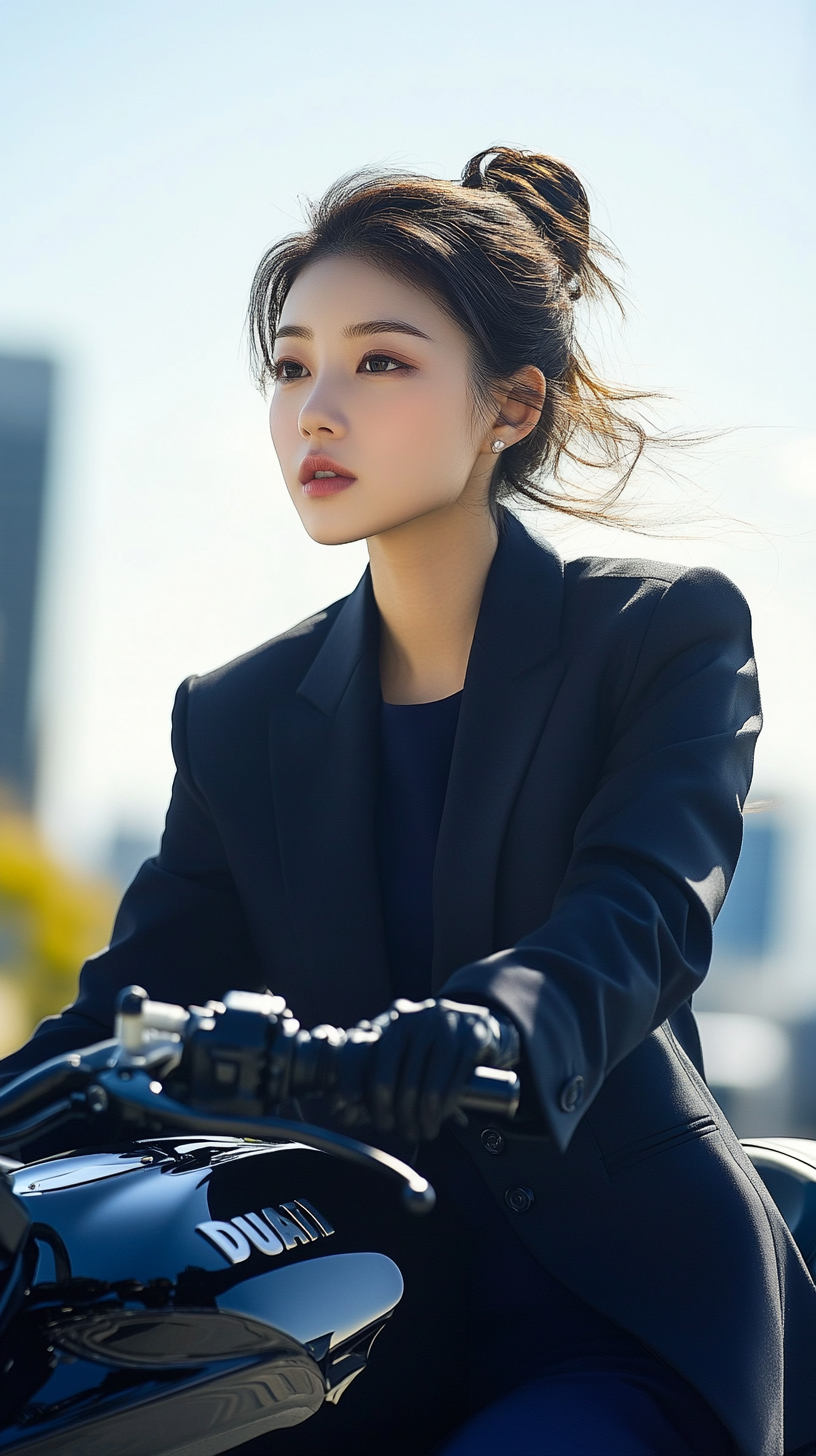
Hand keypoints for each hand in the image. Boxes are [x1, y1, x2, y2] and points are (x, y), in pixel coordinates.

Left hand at [362, 997, 514, 1142]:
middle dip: (402, 1116)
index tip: (378, 1121)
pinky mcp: (472, 1038)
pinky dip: (446, 1108)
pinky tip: (443, 1116)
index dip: (375, 1101)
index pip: (376, 1067)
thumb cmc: (437, 1043)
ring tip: (426, 1130)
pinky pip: (454, 1084)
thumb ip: (384, 1064)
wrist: (480, 1022)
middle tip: (407, 1132)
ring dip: (425, 1119)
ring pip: (428, 1088)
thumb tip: (357, 1103)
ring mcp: (447, 1026)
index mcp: (398, 1022)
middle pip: (401, 1083)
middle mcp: (419, 1019)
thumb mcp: (409, 1044)